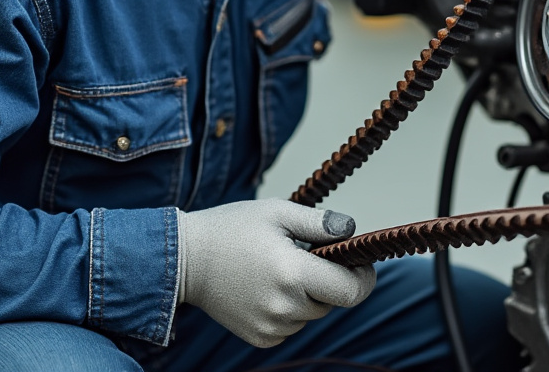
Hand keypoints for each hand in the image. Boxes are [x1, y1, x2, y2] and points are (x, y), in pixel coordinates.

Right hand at [177, 199, 375, 347]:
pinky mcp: (261, 337)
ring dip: (307, 295)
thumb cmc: (230, 230)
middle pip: (332, 301)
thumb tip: (351, 230)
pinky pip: (293, 326)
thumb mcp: (277, 212)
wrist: (185, 260)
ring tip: (278, 270)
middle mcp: (284, 306)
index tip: (360, 265)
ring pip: (312, 314)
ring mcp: (271, 326)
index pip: (351, 290)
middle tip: (304, 256)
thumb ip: (319, 222)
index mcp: (292, 272)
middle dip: (329, 280)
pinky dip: (289, 310)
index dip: (363, 278)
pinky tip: (266, 289)